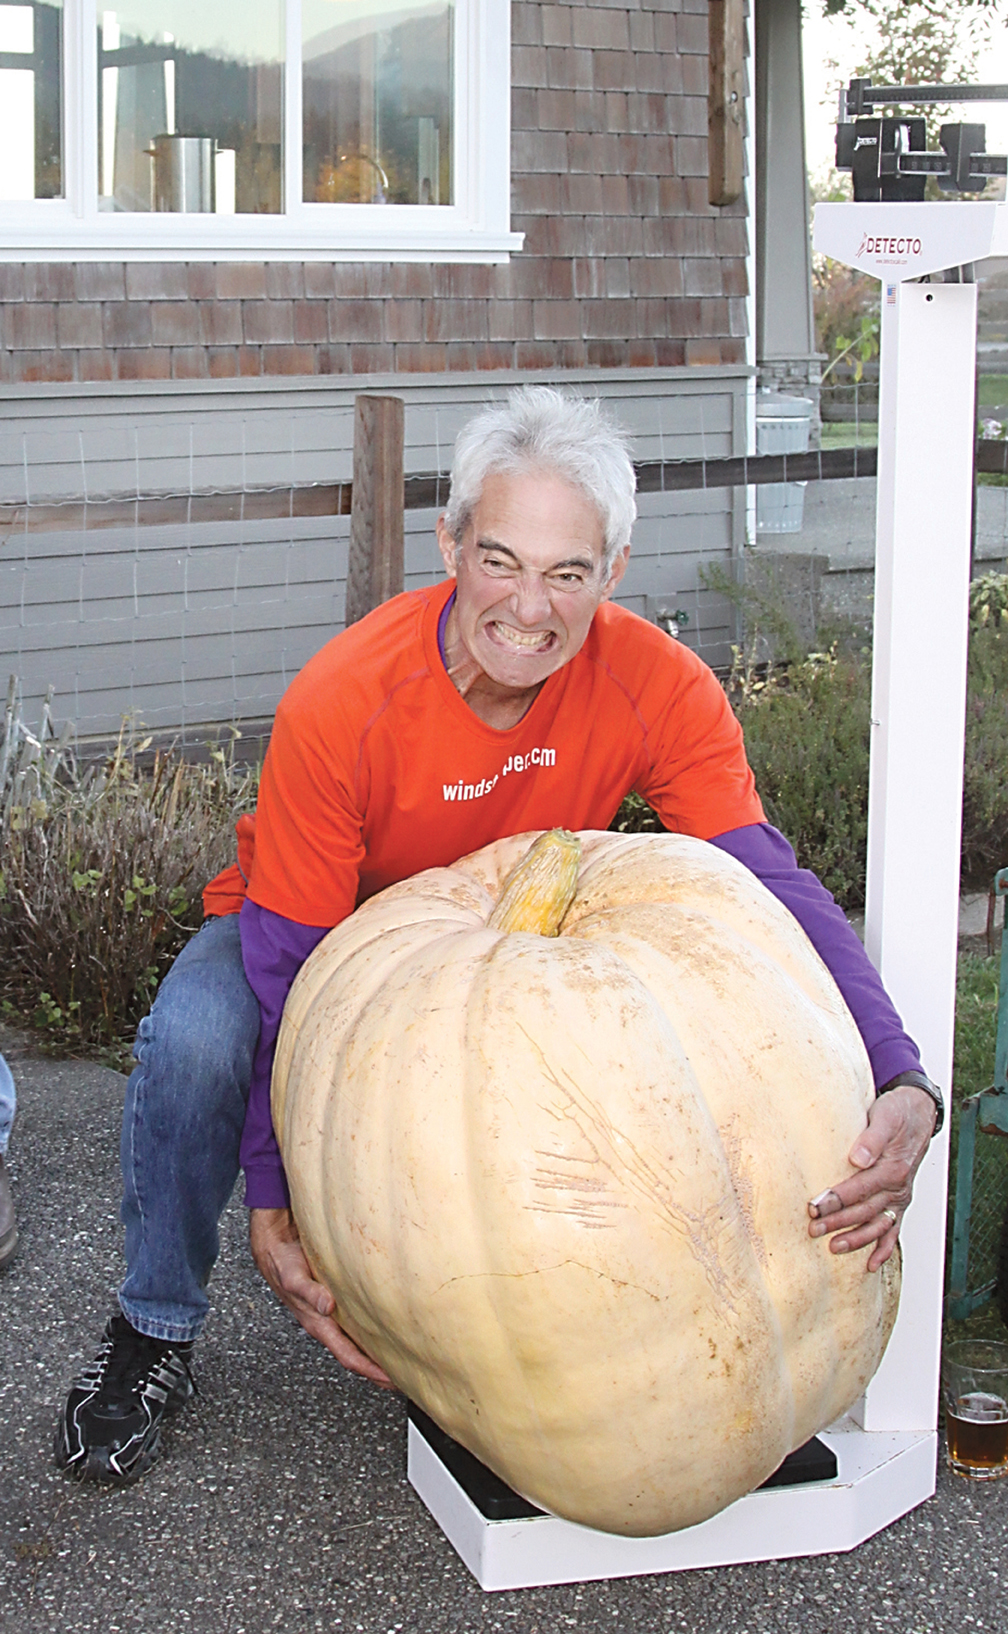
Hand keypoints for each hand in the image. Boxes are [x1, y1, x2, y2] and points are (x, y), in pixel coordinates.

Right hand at [249, 1207, 392, 1387]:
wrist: (275, 1248)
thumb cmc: (283, 1265)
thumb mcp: (294, 1278)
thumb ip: (310, 1292)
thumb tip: (327, 1306)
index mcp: (318, 1325)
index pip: (348, 1356)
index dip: (369, 1370)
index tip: (390, 1379)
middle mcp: (327, 1324)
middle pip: (356, 1356)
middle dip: (378, 1371)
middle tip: (404, 1380)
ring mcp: (332, 1315)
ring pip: (357, 1342)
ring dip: (376, 1354)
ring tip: (400, 1361)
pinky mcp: (337, 1302)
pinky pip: (357, 1323)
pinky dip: (373, 1331)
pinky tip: (386, 1329)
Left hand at [807, 1086, 937, 1271]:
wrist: (918, 1113)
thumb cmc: (897, 1113)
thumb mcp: (885, 1116)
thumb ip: (872, 1138)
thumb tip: (858, 1158)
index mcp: (893, 1168)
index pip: (860, 1189)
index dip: (836, 1200)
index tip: (813, 1206)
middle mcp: (899, 1187)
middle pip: (865, 1210)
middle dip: (839, 1222)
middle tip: (813, 1229)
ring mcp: (900, 1197)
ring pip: (877, 1225)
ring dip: (856, 1239)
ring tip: (833, 1248)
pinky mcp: (899, 1201)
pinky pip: (893, 1229)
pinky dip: (884, 1248)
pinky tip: (870, 1264)